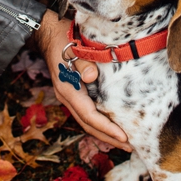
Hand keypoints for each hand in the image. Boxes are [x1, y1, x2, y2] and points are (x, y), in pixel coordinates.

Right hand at [37, 11, 127, 147]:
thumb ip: (83, 63)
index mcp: (68, 90)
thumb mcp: (73, 47)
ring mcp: (70, 97)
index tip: (124, 136)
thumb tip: (91, 77)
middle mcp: (68, 97)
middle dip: (108, 138)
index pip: (89, 115)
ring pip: (88, 121)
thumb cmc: (65, 39)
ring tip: (124, 142)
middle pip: (89, 124)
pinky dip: (101, 123)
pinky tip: (113, 126)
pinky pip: (88, 113)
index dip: (106, 128)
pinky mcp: (75, 93)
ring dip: (105, 133)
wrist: (50, 34)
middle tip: (130, 147)